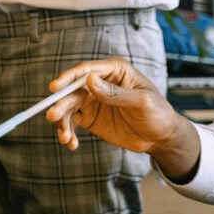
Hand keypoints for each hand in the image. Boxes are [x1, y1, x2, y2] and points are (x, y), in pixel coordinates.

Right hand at [45, 58, 199, 179]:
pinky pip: (71, 122)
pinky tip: (71, 143)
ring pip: (68, 107)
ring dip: (62, 122)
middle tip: (53, 117)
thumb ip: (115, 93)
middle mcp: (98, 83)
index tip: (54, 88)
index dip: (68, 77)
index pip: (85, 70)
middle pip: (71, 90)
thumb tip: (90, 81)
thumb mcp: (141, 102)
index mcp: (113, 71)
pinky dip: (68, 132)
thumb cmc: (157, 114)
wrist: (161, 138)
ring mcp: (92, 100)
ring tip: (65, 138)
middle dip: (61, 105)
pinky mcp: (88, 117)